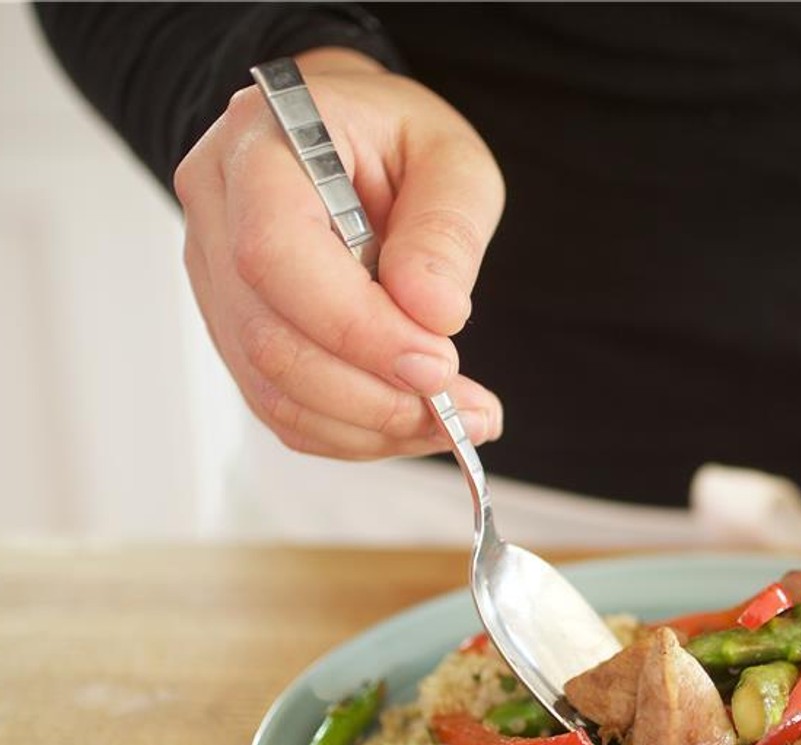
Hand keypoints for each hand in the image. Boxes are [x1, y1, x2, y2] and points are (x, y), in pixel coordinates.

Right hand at [173, 47, 504, 457]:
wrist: (344, 136)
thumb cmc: (395, 138)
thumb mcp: (451, 159)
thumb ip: (446, 231)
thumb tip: (433, 315)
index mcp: (261, 149)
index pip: (276, 256)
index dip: (357, 328)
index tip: (438, 364)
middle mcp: (217, 216)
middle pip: (270, 341)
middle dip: (374, 396)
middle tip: (464, 412)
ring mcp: (216, 281)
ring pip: (272, 389)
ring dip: (371, 426)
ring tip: (455, 422)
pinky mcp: (236, 332)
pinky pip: (281, 407)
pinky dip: (353, 432)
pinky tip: (412, 421)